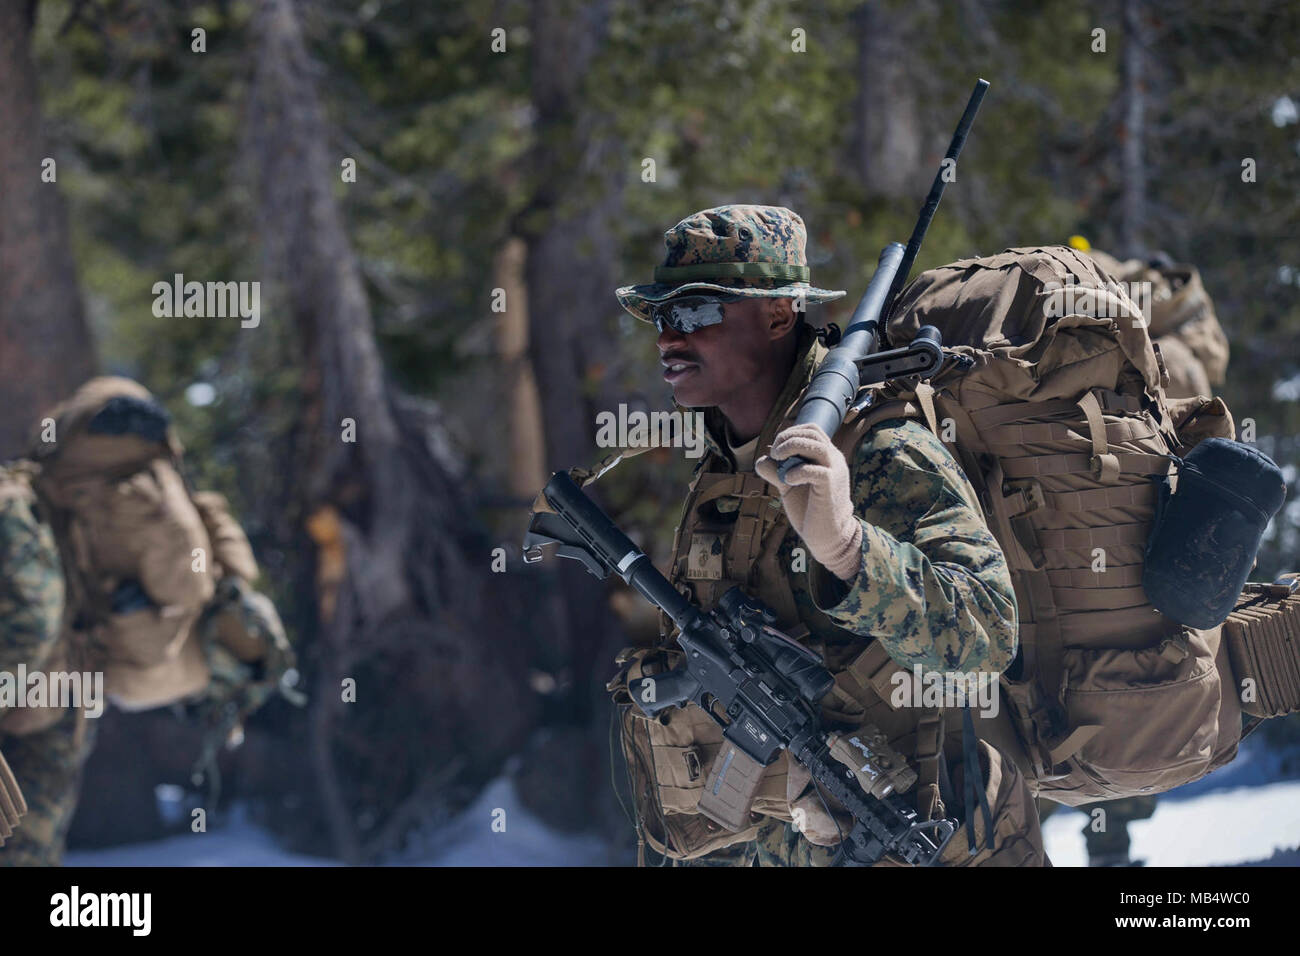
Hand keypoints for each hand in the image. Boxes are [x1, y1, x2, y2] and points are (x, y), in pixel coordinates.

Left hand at [755, 424, 862, 580]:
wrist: (828, 537)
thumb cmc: (810, 510)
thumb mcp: (789, 486)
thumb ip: (777, 472)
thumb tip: (762, 459)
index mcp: (826, 456)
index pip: (811, 429)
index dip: (790, 432)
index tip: (776, 449)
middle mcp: (833, 460)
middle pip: (812, 432)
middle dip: (787, 438)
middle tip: (774, 454)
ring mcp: (834, 473)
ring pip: (817, 446)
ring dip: (792, 447)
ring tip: (778, 459)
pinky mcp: (830, 489)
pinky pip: (817, 472)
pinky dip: (798, 471)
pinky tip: (788, 480)